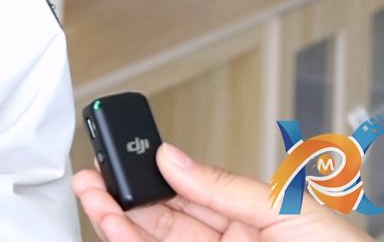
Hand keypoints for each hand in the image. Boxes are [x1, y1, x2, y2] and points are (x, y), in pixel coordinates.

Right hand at [72, 143, 370, 240]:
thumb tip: (174, 157)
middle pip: (165, 220)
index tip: (125, 155)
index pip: (192, 193)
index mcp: (257, 220)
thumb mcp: (290, 209)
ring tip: (92, 197)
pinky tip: (116, 228)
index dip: (155, 174)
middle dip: (125, 196)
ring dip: (119, 222)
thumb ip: (226, 185)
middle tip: (93, 175)